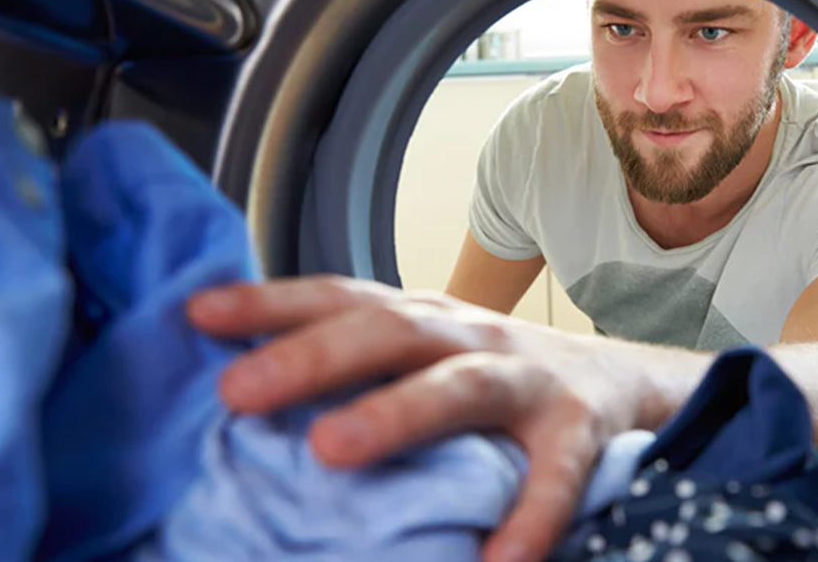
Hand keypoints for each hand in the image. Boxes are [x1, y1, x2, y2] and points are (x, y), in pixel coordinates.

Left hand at [187, 275, 645, 561]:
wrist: (618, 382)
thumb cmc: (497, 373)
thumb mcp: (429, 352)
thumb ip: (359, 361)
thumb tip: (242, 381)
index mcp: (426, 318)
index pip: (343, 298)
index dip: (273, 302)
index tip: (199, 314)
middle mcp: (472, 336)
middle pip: (390, 332)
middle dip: (314, 355)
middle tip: (239, 389)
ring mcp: (529, 379)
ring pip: (463, 386)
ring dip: (399, 412)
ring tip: (332, 449)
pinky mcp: (578, 429)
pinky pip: (553, 477)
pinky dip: (527, 517)